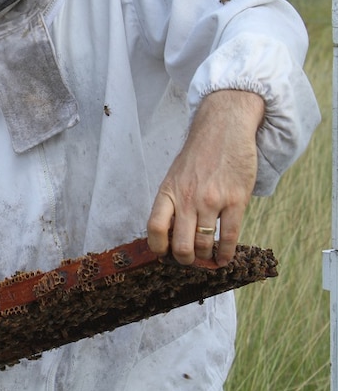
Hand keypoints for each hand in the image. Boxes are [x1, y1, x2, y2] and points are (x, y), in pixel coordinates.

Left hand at [147, 90, 263, 265]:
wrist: (223, 129)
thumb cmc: (197, 156)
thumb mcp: (175, 176)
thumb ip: (172, 202)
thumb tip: (169, 234)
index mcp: (168, 192)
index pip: (155, 228)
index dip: (158, 247)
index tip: (165, 254)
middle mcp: (187, 198)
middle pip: (181, 244)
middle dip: (185, 260)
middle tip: (189, 261)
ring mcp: (212, 200)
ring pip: (205, 244)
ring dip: (205, 257)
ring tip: (207, 258)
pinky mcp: (236, 199)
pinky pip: (229, 236)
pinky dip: (226, 253)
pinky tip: (225, 259)